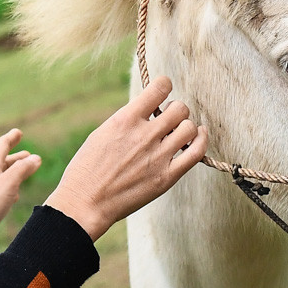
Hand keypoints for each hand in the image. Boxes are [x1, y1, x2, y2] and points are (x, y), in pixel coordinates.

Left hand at [0, 129, 43, 262]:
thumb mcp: (9, 183)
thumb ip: (23, 169)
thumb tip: (35, 158)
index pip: (1, 146)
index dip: (11, 138)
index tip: (18, 132)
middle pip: (3, 161)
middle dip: (16, 157)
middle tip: (28, 153)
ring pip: (3, 176)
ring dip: (14, 172)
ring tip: (24, 171)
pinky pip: (1, 191)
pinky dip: (11, 188)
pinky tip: (15, 195)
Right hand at [44, 78, 207, 241]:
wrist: (85, 202)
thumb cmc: (88, 169)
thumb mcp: (102, 133)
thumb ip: (128, 121)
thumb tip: (149, 112)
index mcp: (125, 120)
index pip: (159, 88)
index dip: (165, 85)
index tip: (164, 89)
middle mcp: (144, 135)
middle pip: (179, 108)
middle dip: (176, 110)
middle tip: (169, 119)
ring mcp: (158, 156)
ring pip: (189, 127)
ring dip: (186, 126)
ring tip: (178, 133)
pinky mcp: (167, 176)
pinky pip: (196, 152)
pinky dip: (201, 140)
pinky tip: (199, 136)